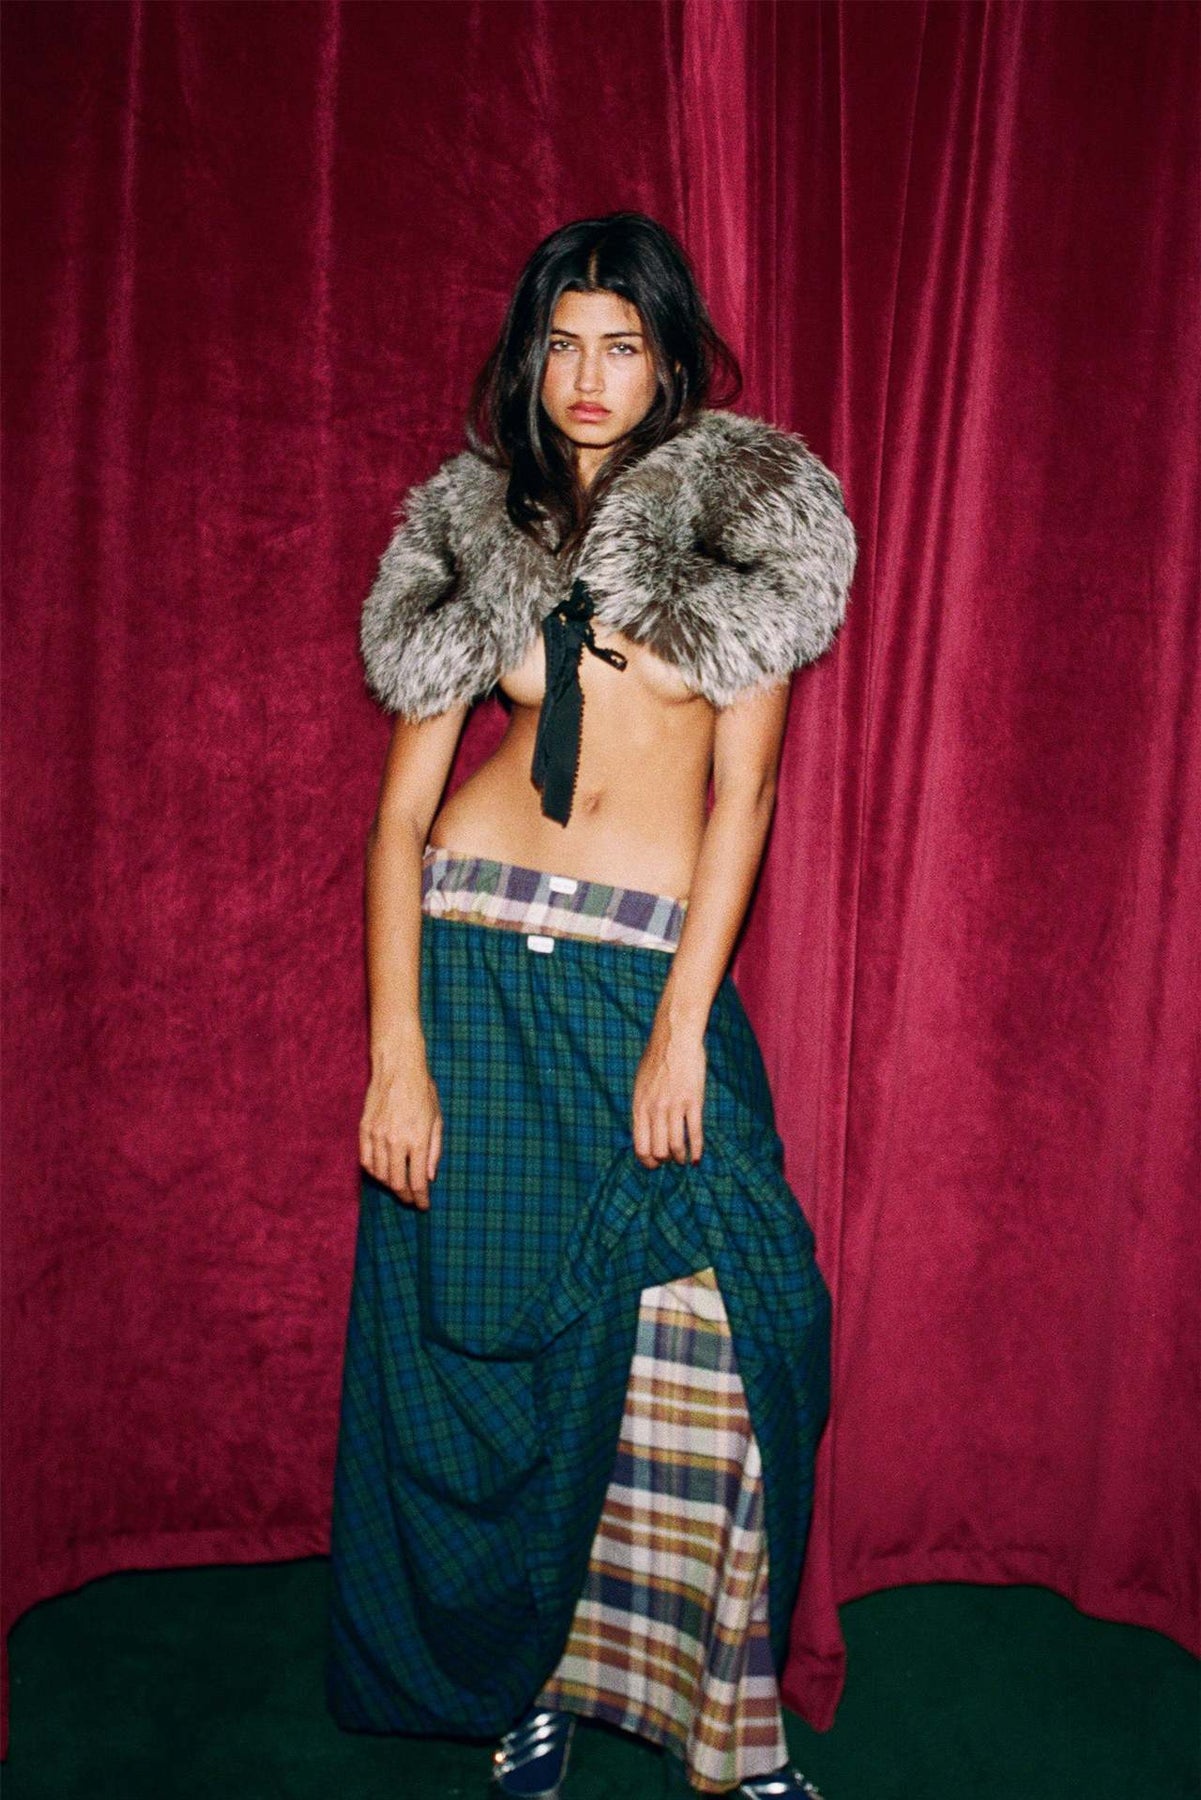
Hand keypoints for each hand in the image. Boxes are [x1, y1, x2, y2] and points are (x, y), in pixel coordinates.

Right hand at [359, 1053, 442, 1210]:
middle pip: (397, 1182)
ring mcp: (377, 1136)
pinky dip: (373, 1172)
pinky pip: (366, 1161)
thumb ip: (434, 1151)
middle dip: (405, 1196)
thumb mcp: (436, 1119)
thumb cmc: (422, 1091)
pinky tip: (381, 1173)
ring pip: (380, 1174)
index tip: (423, 1206)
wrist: (398, 1068)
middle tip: (411, 1200)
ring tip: (398, 1186)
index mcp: (417, 1139)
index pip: (418, 1181)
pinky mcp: (364, 1130)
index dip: (421, 1198)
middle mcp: (396, 1141)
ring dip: (390, 1185)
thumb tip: (430, 1177)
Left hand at [631, 1017, 705, 1167]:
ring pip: (676, 1146)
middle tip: (671, 1161)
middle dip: (664, 1161)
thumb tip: (644, 1130)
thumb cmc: (656, 1060)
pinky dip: (697, 1150)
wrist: (674, 1039)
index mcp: (639, 1107)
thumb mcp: (640, 1086)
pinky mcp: (693, 1102)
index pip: (640, 1146)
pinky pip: (695, 1133)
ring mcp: (674, 1106)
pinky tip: (697, 1157)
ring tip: (684, 1160)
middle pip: (658, 1151)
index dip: (648, 1162)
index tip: (655, 1165)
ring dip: (680, 1158)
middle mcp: (654, 1110)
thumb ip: (642, 1108)